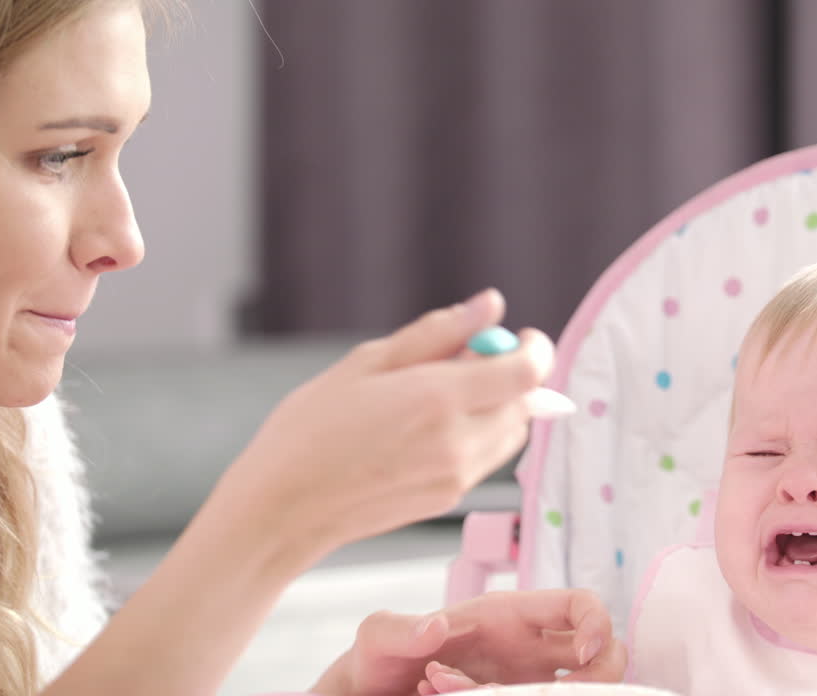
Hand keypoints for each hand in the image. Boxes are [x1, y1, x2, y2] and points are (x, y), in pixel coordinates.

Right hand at [218, 288, 553, 563]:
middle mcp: (457, 442)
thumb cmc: (310, 432)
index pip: (527, 372)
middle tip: (464, 361)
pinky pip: (488, 457)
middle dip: (510, 375)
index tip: (517, 336)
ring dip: (498, 406)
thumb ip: (437, 333)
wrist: (282, 510)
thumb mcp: (366, 363)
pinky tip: (429, 429)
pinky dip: (479, 434)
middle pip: (526, 401)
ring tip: (439, 397)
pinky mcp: (451, 499)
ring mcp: (457, 476)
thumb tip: (489, 306)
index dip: (534, 347)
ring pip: (512, 432)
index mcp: (437, 400)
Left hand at [310, 589, 625, 695]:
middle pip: (605, 653)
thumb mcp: (377, 638)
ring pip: (576, 689)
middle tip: (556, 694)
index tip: (584, 655)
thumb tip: (435, 627)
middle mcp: (530, 651)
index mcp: (512, 616)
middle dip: (599, 675)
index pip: (580, 605)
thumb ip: (397, 629)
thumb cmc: (380, 660)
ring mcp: (526, 683)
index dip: (597, 624)